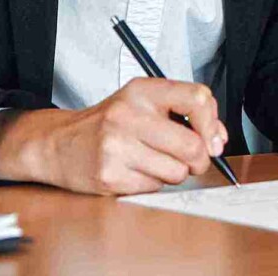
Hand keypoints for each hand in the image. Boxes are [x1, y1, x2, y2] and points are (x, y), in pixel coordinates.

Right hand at [0, 77, 227, 194]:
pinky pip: (154, 188)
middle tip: (189, 160)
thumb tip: (218, 138)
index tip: (213, 139)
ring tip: (152, 162)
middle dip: (198, 160)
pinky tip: (134, 171)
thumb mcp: (144, 104)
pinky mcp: (109, 175)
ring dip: (173, 173)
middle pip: (192, 145)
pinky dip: (152, 184)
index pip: (197, 98)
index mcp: (142, 90)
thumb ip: (184, 114)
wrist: (59, 143)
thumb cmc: (109, 123)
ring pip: (176, 172)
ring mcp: (117, 146)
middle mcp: (129, 114)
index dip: (213, 123)